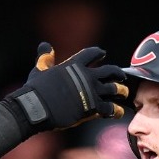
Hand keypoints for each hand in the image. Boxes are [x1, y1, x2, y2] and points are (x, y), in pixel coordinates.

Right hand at [5, 43, 128, 132]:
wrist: (36, 108)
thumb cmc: (36, 90)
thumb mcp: (40, 69)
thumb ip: (45, 58)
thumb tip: (45, 45)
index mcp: (74, 65)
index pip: (92, 53)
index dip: (99, 53)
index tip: (103, 54)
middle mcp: (87, 76)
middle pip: (110, 71)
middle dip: (117, 73)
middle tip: (121, 76)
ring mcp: (92, 92)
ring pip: (114, 89)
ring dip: (120, 91)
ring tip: (123, 93)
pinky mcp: (92, 108)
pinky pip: (110, 108)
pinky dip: (116, 110)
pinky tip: (118, 112)